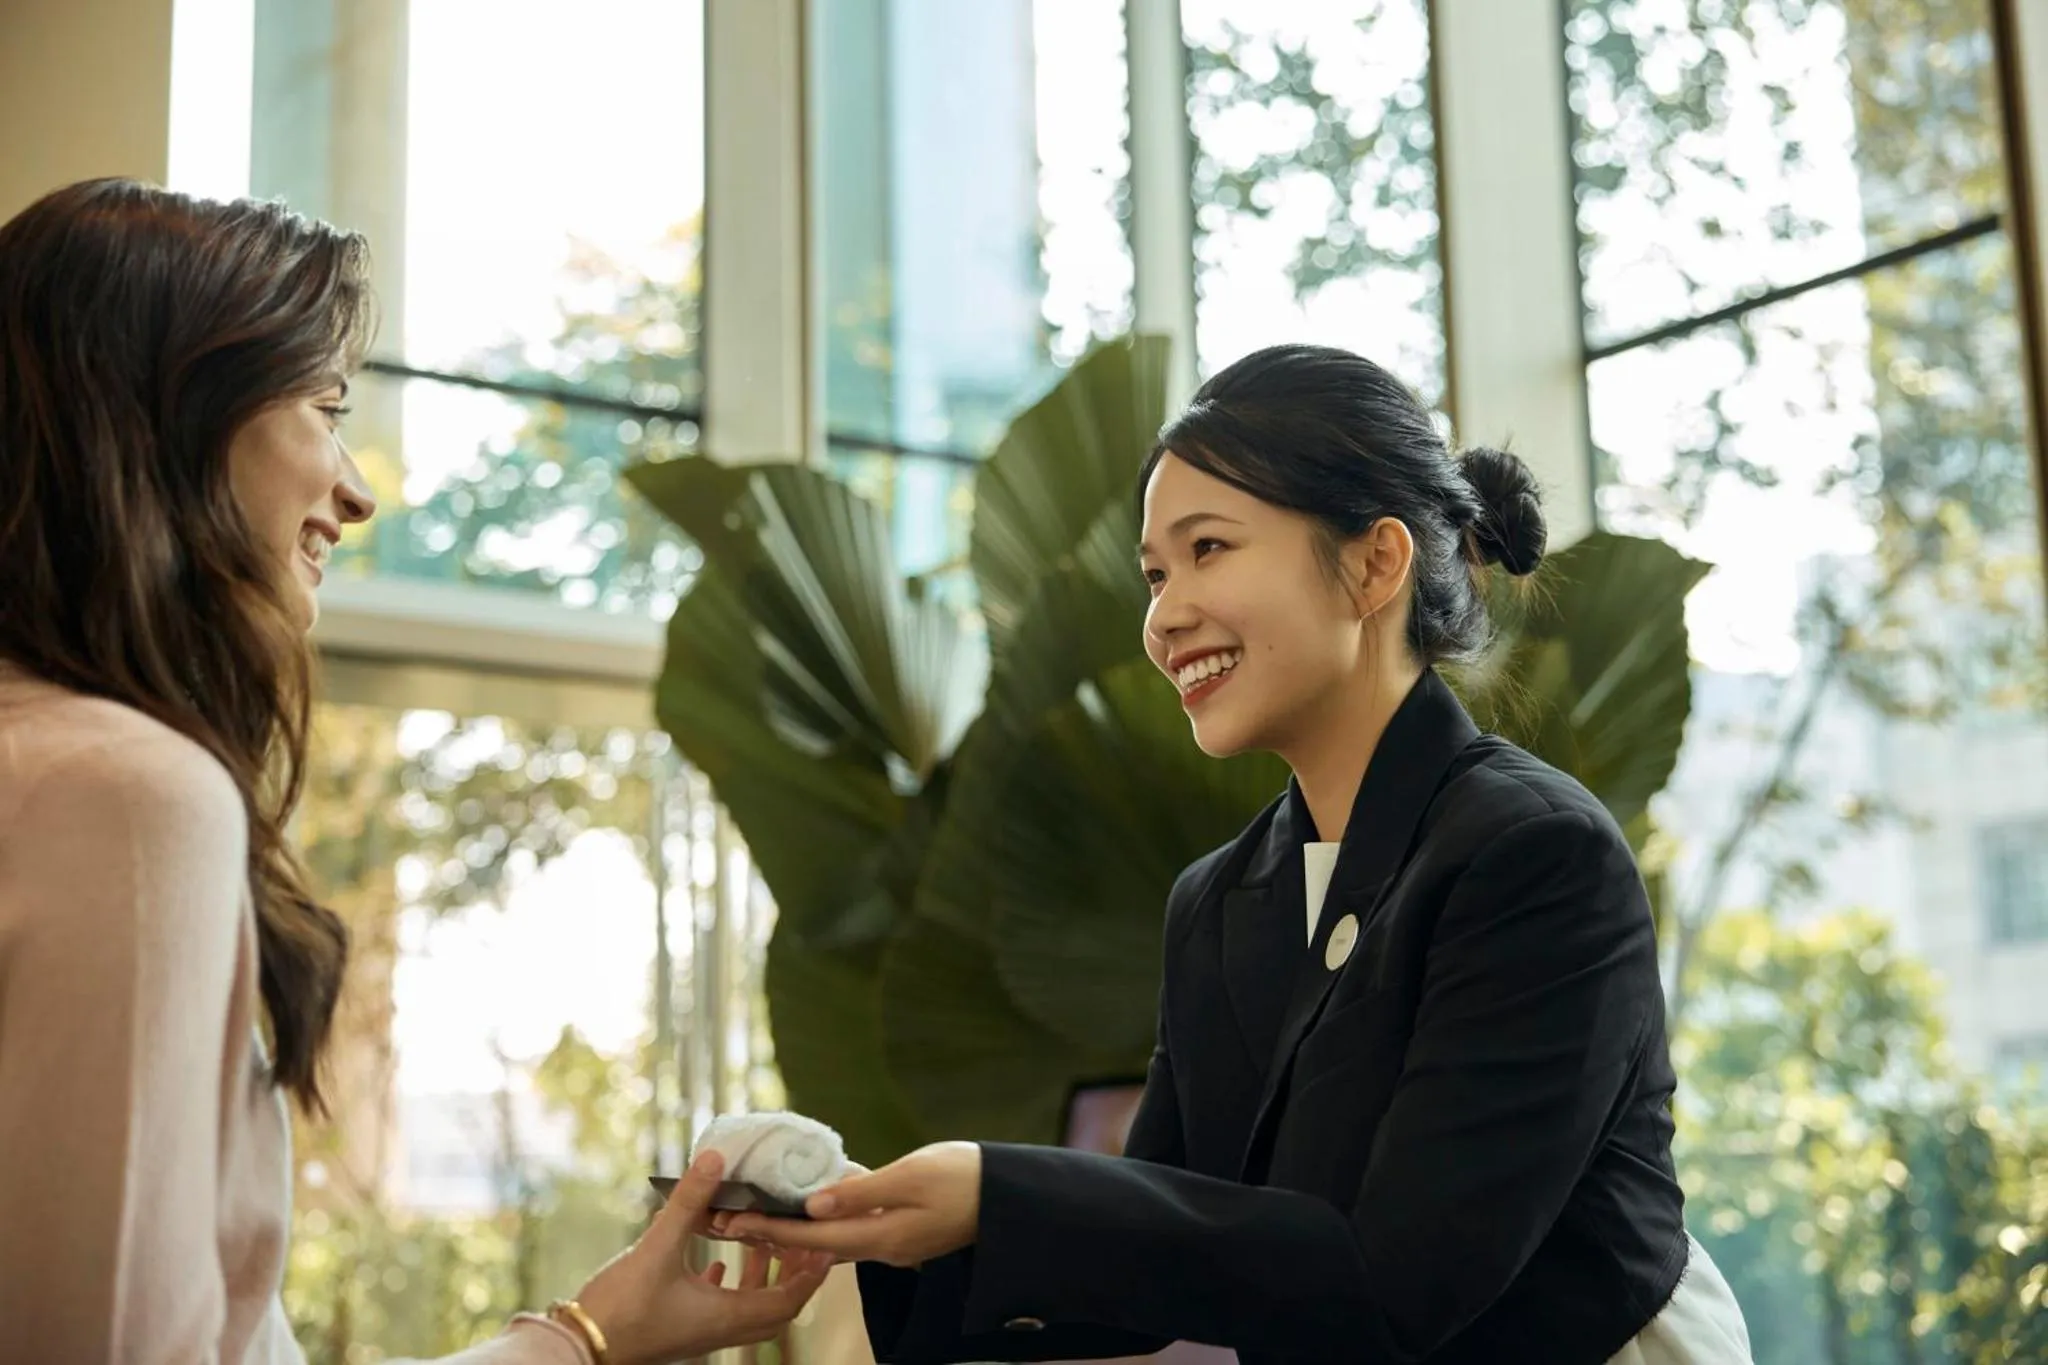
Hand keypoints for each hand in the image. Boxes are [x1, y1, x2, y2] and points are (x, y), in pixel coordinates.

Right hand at [572, 1150, 833, 1364]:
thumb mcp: (657, 1246)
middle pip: (776, 1309)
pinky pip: (718, 1312)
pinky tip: (715, 1265)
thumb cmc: (620, 1306)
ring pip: (747, 1311)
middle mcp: (719, 1331)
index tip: (823, 1241)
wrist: (578, 1349)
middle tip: (798, 1238)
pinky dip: (729, 1288)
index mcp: (726, 1317)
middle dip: (793, 1274)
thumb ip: (690, 1201)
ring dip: (761, 1279)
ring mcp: (699, 1334)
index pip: (789, 1300)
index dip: (811, 1271)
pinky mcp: (678, 1330)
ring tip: (759, 1241)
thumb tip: (715, 1157)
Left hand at [717, 1141, 981, 1267]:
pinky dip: (823, 1223)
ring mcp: (894, 1244)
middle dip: (768, 1233)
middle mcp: (883, 1248)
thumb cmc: (966, 1176)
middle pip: (813, 1244)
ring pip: (830, 1241)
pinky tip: (809, 1207)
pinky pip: (851, 1232)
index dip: (768, 1228)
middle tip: (724, 1220)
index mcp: (883, 1236)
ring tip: (753, 1214)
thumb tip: (813, 1203)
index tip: (729, 1220)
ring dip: (791, 1230)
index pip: (811, 1236)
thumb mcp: (913, 1175)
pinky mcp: (902, 1234)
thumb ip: (862, 1191)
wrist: (1010, 1197)